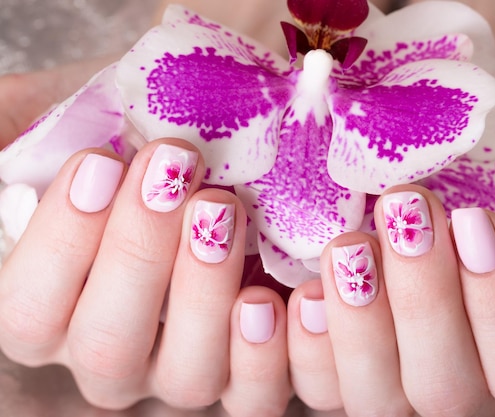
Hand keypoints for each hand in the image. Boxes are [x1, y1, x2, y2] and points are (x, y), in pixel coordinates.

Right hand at [0, 139, 290, 414]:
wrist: (210, 161)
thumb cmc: (133, 144)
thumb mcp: (63, 130)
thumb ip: (18, 144)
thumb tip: (10, 161)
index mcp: (53, 313)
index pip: (30, 310)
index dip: (62, 241)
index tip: (104, 162)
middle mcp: (115, 355)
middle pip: (108, 347)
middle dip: (139, 253)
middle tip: (173, 170)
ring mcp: (183, 370)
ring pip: (186, 379)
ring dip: (205, 294)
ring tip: (224, 208)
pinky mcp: (247, 374)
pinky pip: (257, 395)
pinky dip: (272, 352)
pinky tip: (287, 290)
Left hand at [287, 184, 494, 415]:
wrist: (483, 164)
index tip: (476, 220)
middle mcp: (478, 403)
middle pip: (445, 393)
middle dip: (422, 301)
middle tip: (406, 211)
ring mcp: (405, 395)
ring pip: (374, 398)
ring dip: (358, 320)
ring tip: (351, 244)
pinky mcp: (347, 376)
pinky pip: (318, 389)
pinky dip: (305, 344)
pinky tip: (299, 293)